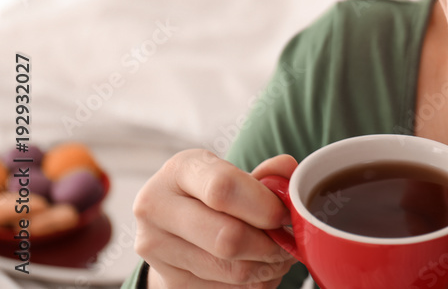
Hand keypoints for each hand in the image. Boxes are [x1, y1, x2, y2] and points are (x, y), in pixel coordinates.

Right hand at [133, 149, 297, 287]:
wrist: (172, 224)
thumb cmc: (211, 193)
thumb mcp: (234, 172)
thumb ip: (268, 172)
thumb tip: (289, 172)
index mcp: (179, 171)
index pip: (223, 189)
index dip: (264, 206)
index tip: (285, 214)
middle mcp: (157, 208)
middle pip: (228, 238)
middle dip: (271, 244)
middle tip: (289, 241)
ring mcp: (156, 248)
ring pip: (231, 270)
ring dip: (268, 267)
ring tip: (280, 255)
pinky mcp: (168, 281)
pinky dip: (254, 283)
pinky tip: (259, 268)